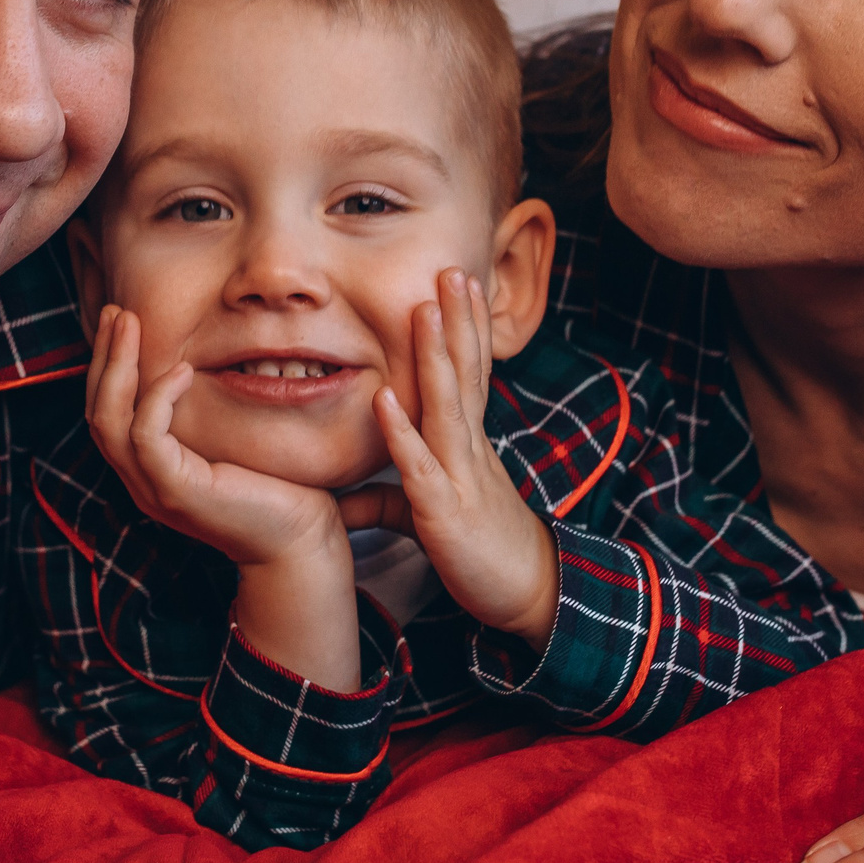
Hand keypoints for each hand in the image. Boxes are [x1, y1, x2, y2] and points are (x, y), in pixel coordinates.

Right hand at [87, 306, 360, 689]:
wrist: (302, 542)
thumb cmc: (278, 489)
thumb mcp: (233, 439)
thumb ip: (208, 410)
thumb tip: (205, 360)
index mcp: (150, 470)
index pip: (107, 412)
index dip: (108, 365)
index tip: (123, 319)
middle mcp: (142, 482)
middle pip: (98, 412)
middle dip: (105, 357)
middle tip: (119, 311)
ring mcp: (154, 490)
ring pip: (110, 422)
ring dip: (118, 367)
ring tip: (133, 325)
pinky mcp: (177, 492)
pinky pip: (147, 437)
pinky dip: (158, 397)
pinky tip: (184, 369)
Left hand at [340, 268, 558, 647]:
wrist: (526, 594)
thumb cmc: (479, 549)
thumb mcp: (425, 516)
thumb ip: (383, 501)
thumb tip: (337, 501)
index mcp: (468, 444)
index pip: (468, 373)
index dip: (463, 327)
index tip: (457, 282)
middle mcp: (468, 449)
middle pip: (464, 374)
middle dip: (457, 321)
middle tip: (452, 268)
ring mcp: (460, 476)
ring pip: (448, 406)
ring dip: (436, 357)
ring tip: (425, 309)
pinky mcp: (444, 512)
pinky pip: (418, 467)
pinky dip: (400, 434)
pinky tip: (382, 401)